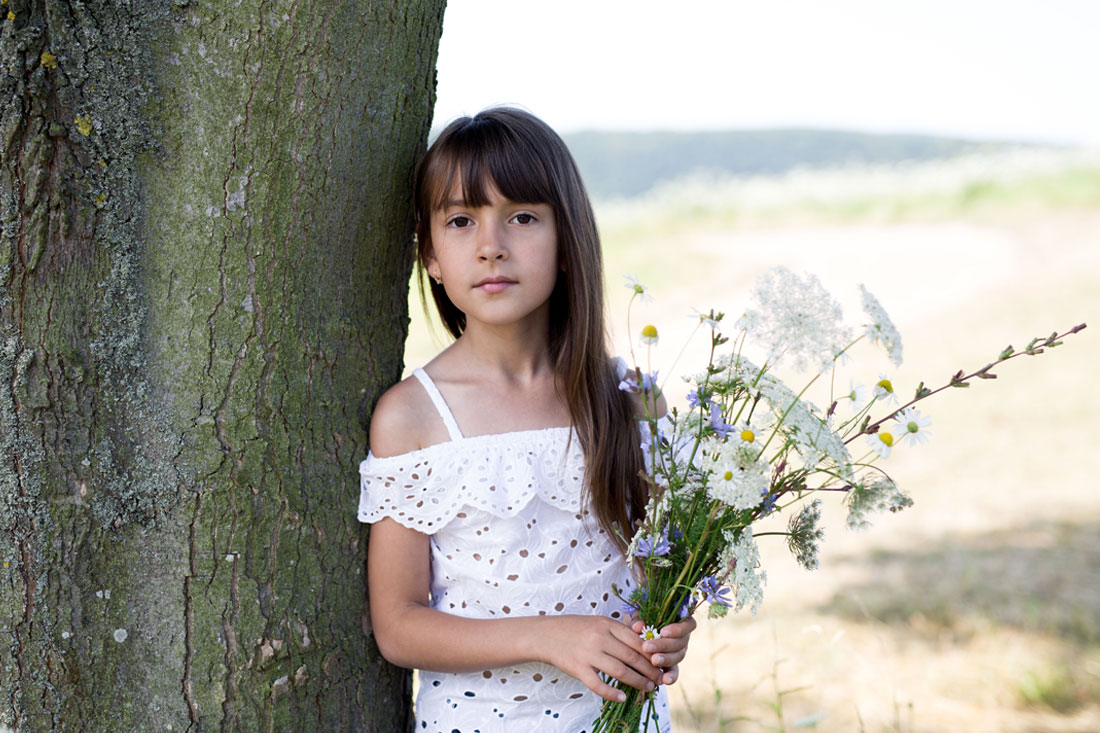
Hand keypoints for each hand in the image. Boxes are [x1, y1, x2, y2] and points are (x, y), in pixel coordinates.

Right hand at [539, 615, 662, 701]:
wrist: (546, 634)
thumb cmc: (576, 628)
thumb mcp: (598, 622)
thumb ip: (619, 630)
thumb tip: (644, 640)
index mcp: (607, 625)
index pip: (636, 640)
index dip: (652, 654)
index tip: (661, 662)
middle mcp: (599, 638)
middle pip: (632, 657)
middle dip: (649, 670)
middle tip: (659, 679)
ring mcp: (588, 654)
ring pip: (620, 671)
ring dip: (637, 681)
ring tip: (647, 688)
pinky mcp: (578, 669)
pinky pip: (598, 684)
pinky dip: (612, 693)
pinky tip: (622, 697)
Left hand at [631, 615, 696, 685]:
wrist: (635, 636)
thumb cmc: (641, 621)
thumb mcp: (640, 617)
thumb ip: (639, 620)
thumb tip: (637, 627)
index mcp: (680, 622)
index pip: (688, 625)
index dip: (678, 629)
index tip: (663, 632)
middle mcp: (683, 638)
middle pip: (680, 642)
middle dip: (664, 645)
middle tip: (647, 647)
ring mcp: (678, 652)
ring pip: (677, 657)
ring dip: (665, 659)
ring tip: (653, 661)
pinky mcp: (672, 666)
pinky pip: (674, 672)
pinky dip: (670, 676)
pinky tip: (665, 680)